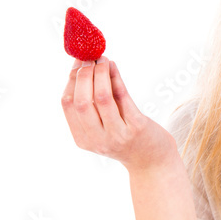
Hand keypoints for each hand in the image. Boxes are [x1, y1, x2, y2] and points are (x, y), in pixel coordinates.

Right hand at [61, 57, 176, 172]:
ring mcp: (117, 134)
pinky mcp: (137, 127)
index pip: (67, 104)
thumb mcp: (101, 128)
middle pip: (81, 101)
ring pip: (102, 97)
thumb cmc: (125, 139)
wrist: (153, 161)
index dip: (71, 80)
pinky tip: (113, 67)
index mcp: (82, 139)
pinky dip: (116, 78)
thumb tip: (82, 68)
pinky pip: (122, 97)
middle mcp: (98, 139)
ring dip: (100, 73)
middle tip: (89, 58)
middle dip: (83, 75)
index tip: (77, 62)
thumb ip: (91, 106)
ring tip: (102, 59)